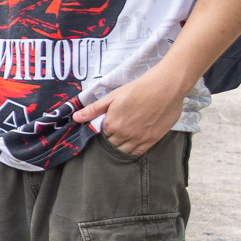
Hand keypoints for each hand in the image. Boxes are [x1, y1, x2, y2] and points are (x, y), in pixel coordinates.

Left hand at [73, 62, 189, 156]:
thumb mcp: (113, 96)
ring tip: (122, 139)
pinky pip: (137, 153)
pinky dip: (132, 151)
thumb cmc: (138, 89)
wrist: (165, 88)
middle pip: (111, 145)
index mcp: (111, 124)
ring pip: (123, 151)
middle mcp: (123, 134)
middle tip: (114, 133)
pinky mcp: (151, 141)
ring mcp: (138, 139)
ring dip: (120, 147)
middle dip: (110, 141)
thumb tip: (75, 118)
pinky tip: (131, 146)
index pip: (100, 136)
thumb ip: (94, 109)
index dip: (102, 132)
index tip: (105, 128)